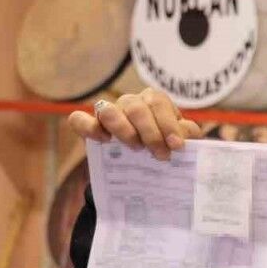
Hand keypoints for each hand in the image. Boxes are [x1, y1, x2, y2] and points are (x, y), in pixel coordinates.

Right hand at [67, 89, 202, 160]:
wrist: (143, 166)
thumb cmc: (165, 146)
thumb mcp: (180, 141)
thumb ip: (187, 135)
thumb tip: (185, 136)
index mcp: (153, 101)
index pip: (158, 102)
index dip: (168, 124)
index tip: (176, 146)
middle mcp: (130, 102)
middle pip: (136, 108)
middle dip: (151, 133)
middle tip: (160, 155)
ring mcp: (109, 112)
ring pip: (108, 110)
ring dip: (123, 129)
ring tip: (135, 148)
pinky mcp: (89, 126)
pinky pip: (79, 120)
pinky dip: (89, 127)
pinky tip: (103, 140)